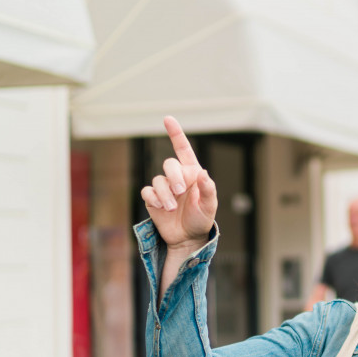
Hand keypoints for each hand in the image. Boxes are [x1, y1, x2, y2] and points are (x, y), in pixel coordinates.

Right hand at [140, 116, 217, 250]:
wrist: (187, 238)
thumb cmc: (202, 219)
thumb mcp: (210, 206)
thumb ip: (208, 189)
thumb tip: (203, 173)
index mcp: (192, 173)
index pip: (183, 149)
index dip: (175, 133)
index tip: (168, 118)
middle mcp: (177, 177)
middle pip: (169, 164)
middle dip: (174, 177)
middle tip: (180, 192)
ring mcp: (164, 188)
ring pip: (158, 180)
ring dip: (165, 194)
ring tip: (173, 207)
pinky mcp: (152, 199)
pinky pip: (147, 191)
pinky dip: (154, 198)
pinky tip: (162, 208)